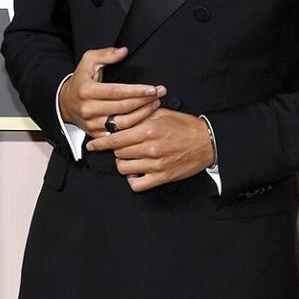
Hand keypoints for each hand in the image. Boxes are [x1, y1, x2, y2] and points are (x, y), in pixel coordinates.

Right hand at [58, 45, 165, 133]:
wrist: (65, 103)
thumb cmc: (80, 81)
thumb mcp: (88, 61)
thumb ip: (106, 54)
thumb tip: (123, 51)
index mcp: (87, 91)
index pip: (117, 92)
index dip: (137, 90)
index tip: (153, 88)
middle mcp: (89, 109)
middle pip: (123, 107)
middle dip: (145, 100)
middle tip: (159, 94)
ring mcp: (92, 124)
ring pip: (124, 123)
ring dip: (143, 114)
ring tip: (155, 104)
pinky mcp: (96, 135)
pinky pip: (119, 135)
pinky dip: (134, 128)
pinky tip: (144, 120)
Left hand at [84, 108, 214, 191]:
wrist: (206, 142)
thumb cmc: (185, 126)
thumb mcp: (161, 114)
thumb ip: (138, 115)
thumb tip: (118, 118)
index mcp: (147, 130)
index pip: (115, 138)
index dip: (100, 142)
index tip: (92, 145)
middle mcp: (149, 148)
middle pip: (117, 153)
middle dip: (117, 150)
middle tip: (123, 146)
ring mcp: (155, 165)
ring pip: (123, 168)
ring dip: (124, 163)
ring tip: (131, 158)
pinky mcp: (161, 178)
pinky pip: (136, 184)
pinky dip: (133, 179)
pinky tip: (137, 171)